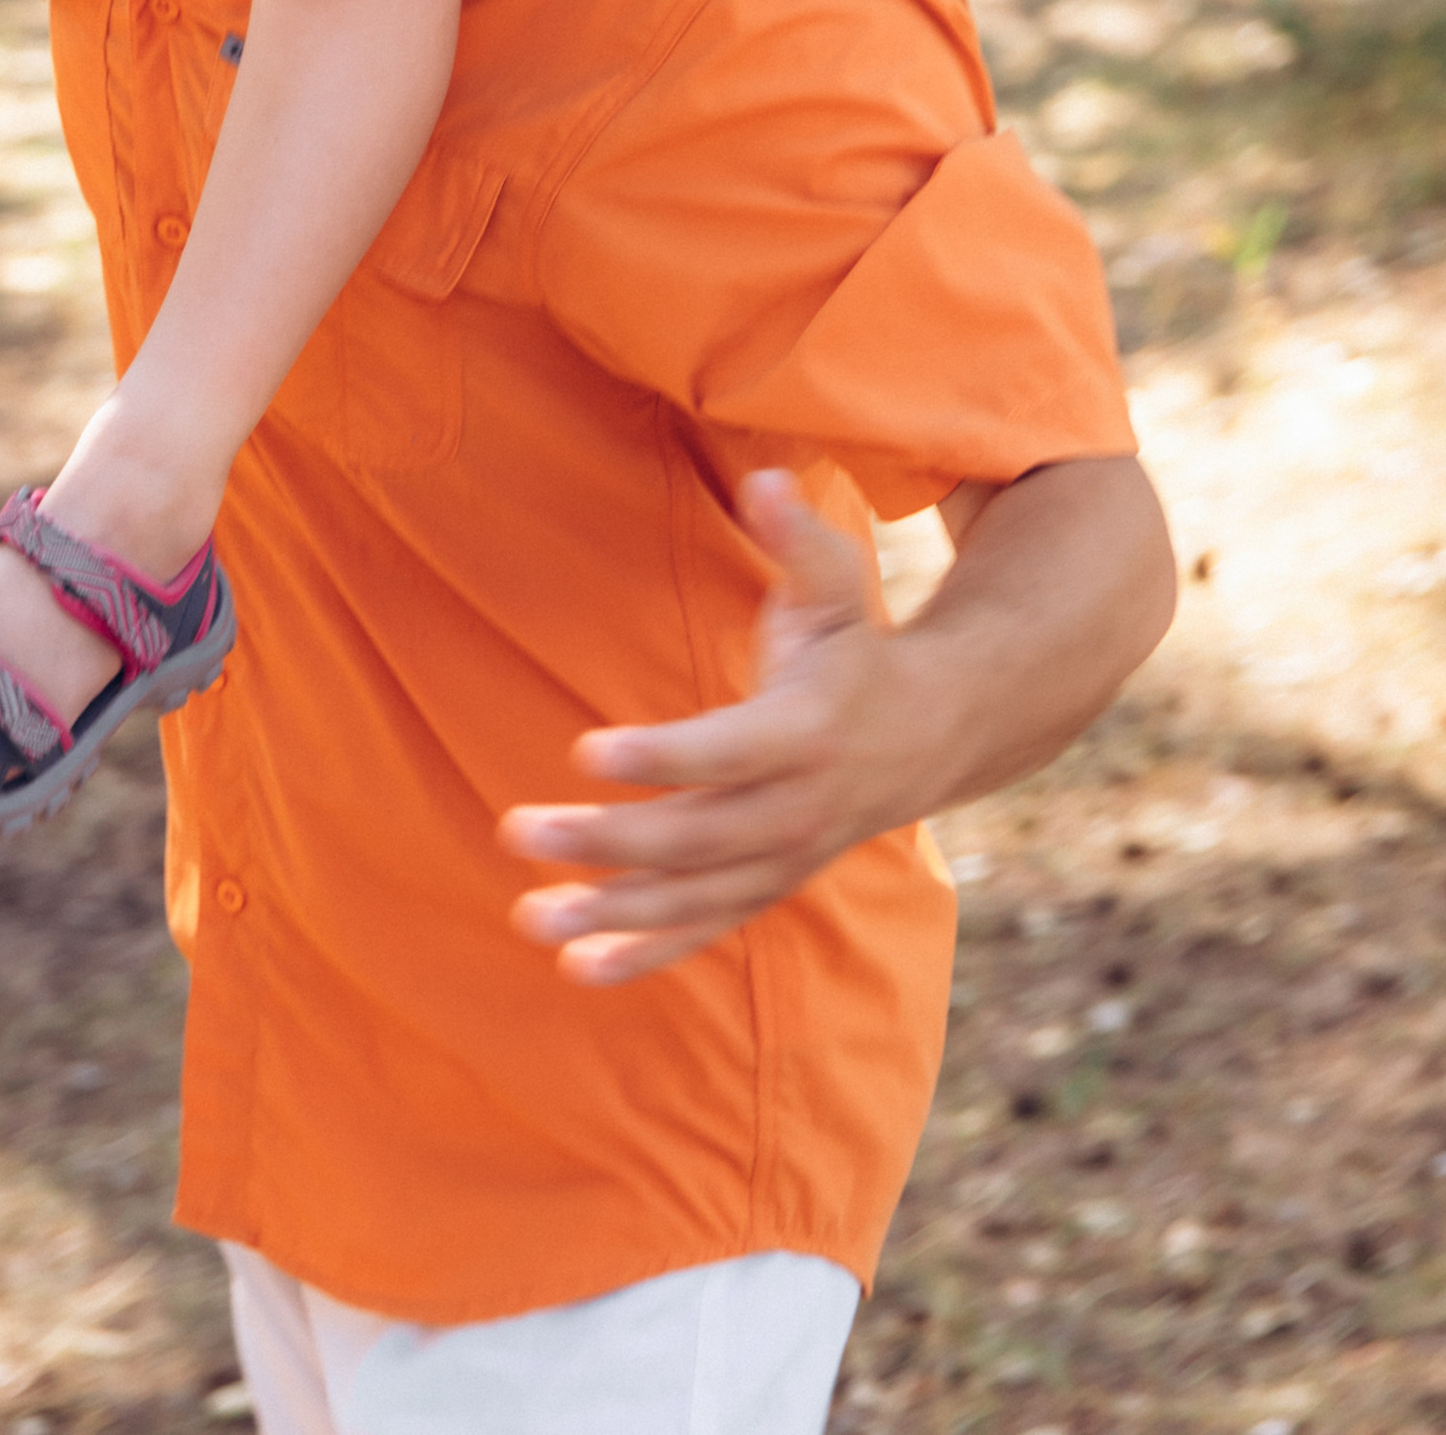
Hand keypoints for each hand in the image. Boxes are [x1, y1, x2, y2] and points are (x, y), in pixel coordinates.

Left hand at [499, 474, 937, 987]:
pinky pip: (704, 929)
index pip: (727, 752)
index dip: (661, 757)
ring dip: (610, 914)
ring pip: (694, 899)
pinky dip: (645, 955)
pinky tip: (576, 966)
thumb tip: (767, 479)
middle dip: (606, 840)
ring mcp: (784, 860)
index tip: (584, 753)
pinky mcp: (768, 889)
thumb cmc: (856, 646)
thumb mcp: (838, 582)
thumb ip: (797, 536)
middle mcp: (798, 808)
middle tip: (515, 829)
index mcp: (808, 729)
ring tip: (529, 917)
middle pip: (696, 837)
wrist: (930, 734)